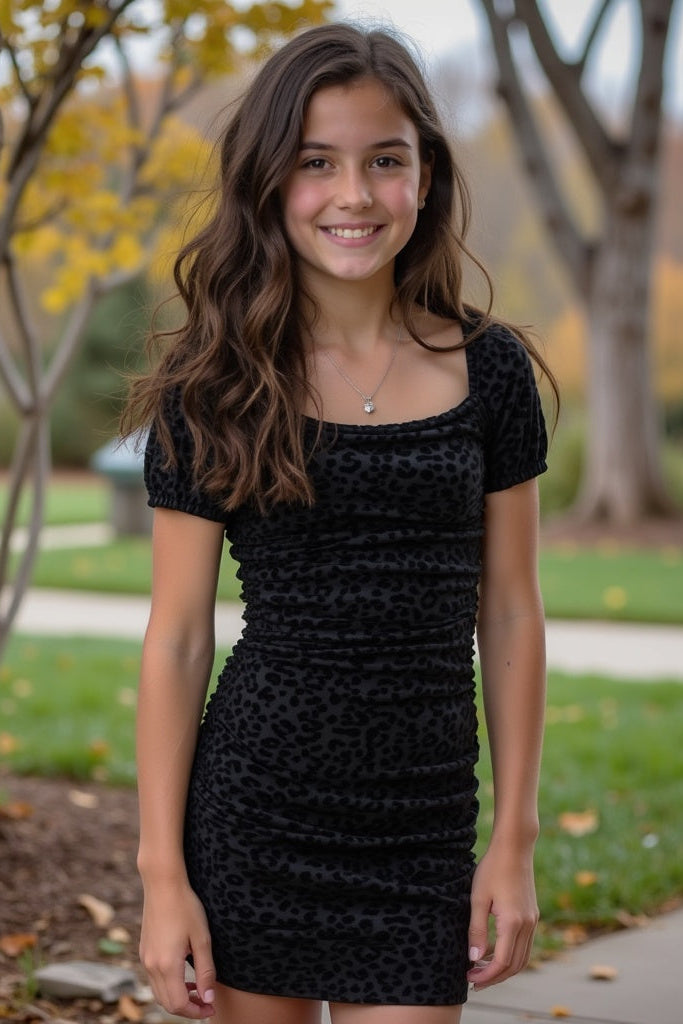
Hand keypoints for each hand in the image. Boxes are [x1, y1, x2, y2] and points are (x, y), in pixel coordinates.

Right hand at [139, 875, 215, 1018]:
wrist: (163, 884)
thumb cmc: (186, 907)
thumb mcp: (202, 939)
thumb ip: (206, 972)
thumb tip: (208, 999)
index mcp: (166, 965)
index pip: (178, 1005)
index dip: (196, 1012)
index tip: (211, 1008)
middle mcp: (151, 966)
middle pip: (167, 1003)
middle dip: (187, 1009)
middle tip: (207, 1003)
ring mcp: (145, 959)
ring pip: (159, 992)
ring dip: (177, 998)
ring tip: (198, 990)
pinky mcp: (144, 952)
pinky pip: (155, 979)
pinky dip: (169, 985)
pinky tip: (184, 976)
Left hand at [466, 842, 538, 990]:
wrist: (514, 847)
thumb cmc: (492, 869)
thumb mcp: (478, 898)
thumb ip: (476, 930)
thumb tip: (473, 959)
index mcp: (514, 922)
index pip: (503, 962)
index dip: (487, 975)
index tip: (470, 979)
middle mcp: (528, 925)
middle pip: (515, 965)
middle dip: (495, 977)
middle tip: (473, 980)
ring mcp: (532, 920)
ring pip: (522, 957)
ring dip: (503, 968)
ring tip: (481, 969)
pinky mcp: (532, 914)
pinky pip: (523, 944)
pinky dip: (510, 954)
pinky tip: (492, 950)